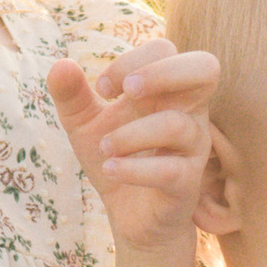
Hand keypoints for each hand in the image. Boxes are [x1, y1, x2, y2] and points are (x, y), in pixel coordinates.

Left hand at [49, 43, 220, 252]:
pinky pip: (170, 170)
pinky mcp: (186, 184)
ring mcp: (193, 148)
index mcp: (167, 90)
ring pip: (177, 125)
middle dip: (162, 72)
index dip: (132, 60)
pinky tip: (110, 168)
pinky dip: (133, 168)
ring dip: (130, 134)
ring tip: (105, 148)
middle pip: (206, 67)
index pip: (166, 50)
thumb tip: (60, 65)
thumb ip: (71, 95)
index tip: (104, 89)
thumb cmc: (116, 157)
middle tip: (127, 92)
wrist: (129, 216)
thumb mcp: (84, 123)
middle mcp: (188, 112)